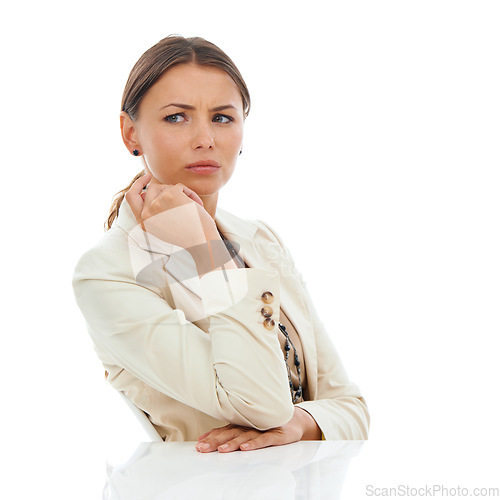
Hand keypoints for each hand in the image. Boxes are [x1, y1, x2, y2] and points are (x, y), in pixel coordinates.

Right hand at [125, 173, 219, 248]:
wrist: (200, 240)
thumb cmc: (186, 234)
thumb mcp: (162, 226)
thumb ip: (151, 211)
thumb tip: (144, 193)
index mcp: (143, 221)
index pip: (131, 197)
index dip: (137, 184)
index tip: (146, 177)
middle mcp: (147, 213)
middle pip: (152, 188)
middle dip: (167, 189)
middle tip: (179, 192)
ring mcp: (157, 203)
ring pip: (166, 186)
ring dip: (179, 193)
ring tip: (189, 206)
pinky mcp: (170, 194)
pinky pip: (179, 186)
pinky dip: (190, 194)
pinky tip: (197, 205)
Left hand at [195, 407, 321, 452]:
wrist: (294, 422)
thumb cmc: (268, 426)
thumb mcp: (248, 429)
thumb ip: (228, 433)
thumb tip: (205, 439)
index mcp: (242, 424)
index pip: (224, 430)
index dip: (211, 437)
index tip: (199, 444)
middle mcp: (250, 425)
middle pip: (230, 433)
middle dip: (216, 441)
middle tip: (203, 448)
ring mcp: (263, 429)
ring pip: (244, 437)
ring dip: (232, 443)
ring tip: (222, 450)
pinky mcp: (275, 435)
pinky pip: (263, 440)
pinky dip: (253, 444)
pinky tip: (245, 448)